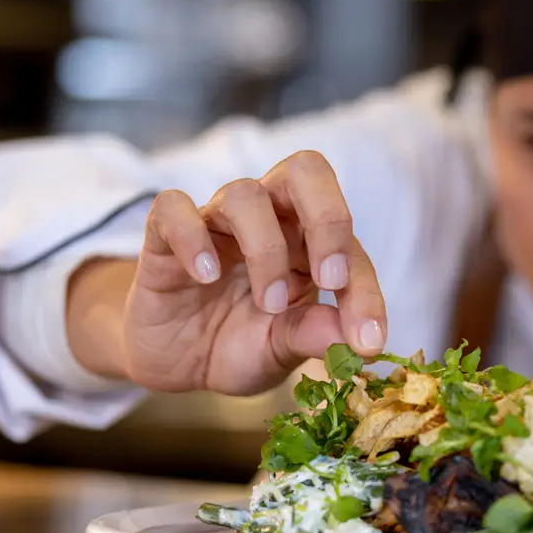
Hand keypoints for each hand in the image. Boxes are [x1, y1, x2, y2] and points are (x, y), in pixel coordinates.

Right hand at [73, 151, 386, 394]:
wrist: (175, 361)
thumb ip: (314, 336)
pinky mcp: (164, 236)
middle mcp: (269, 219)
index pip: (349, 245)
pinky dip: (192, 238)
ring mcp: (216, 223)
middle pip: (305, 171)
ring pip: (244, 194)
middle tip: (330, 280)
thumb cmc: (239, 343)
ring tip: (269, 304)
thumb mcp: (280, 350)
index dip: (364, 292)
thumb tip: (355, 342)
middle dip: (328, 219)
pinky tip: (207, 277)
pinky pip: (173, 210)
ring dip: (265, 249)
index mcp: (308, 243)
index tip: (368, 340)